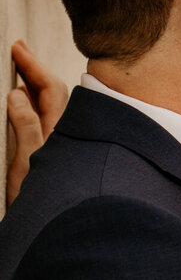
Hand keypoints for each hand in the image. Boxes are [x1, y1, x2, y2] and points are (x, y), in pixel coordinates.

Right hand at [6, 40, 68, 205]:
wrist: (56, 232)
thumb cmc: (43, 201)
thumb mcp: (27, 162)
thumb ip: (25, 127)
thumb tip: (16, 93)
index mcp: (60, 133)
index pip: (49, 89)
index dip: (32, 66)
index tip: (16, 47)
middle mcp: (64, 137)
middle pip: (52, 94)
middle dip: (34, 71)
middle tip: (16, 50)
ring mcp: (60, 147)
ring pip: (48, 109)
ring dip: (32, 88)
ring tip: (18, 71)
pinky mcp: (52, 159)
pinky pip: (43, 123)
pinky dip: (31, 108)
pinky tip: (22, 105)